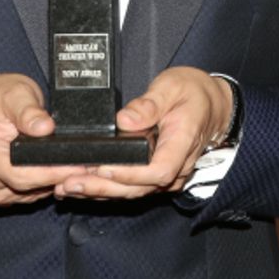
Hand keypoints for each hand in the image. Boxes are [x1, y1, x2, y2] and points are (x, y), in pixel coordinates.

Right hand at [0, 72, 88, 205]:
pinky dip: (42, 186)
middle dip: (56, 180)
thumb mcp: (16, 95)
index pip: (18, 175)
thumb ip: (29, 112)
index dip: (49, 174)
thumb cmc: (2, 97)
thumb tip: (45, 128)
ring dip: (49, 185)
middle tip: (85, 169)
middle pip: (23, 189)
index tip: (75, 167)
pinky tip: (57, 173)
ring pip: (25, 195)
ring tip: (73, 168)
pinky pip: (23, 195)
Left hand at [54, 67, 233, 200]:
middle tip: (70, 182)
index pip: (158, 171)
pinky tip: (82, 187)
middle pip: (140, 188)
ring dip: (100, 192)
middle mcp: (176, 166)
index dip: (130, 174)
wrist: (211, 106)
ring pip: (133, 192)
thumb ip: (151, 103)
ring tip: (67, 187)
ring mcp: (167, 175)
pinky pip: (131, 188)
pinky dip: (106, 189)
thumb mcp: (173, 86)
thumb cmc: (194, 94)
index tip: (103, 167)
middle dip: (103, 187)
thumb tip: (124, 120)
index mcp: (183, 143)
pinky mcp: (155, 177)